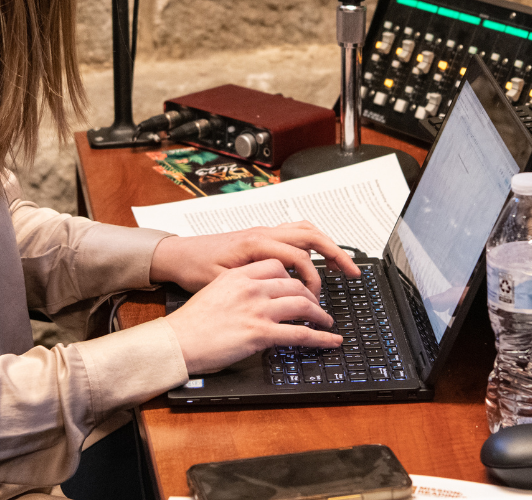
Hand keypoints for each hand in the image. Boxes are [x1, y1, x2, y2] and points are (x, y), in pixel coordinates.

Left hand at [149, 221, 358, 295]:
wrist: (177, 255)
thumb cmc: (195, 268)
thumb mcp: (221, 283)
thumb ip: (251, 286)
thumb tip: (278, 298)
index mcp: (255, 243)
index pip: (298, 258)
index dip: (313, 280)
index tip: (316, 302)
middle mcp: (262, 233)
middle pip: (311, 235)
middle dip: (336, 253)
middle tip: (354, 272)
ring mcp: (263, 232)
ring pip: (305, 230)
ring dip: (326, 245)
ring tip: (342, 265)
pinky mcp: (261, 237)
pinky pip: (294, 234)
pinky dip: (310, 244)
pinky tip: (316, 261)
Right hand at [164, 259, 343, 373]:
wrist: (176, 341)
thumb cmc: (191, 322)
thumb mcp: (214, 291)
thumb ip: (238, 288)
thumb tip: (257, 295)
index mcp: (239, 275)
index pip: (277, 265)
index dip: (294, 275)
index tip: (300, 285)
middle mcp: (251, 288)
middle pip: (295, 284)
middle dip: (311, 296)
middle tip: (317, 307)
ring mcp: (257, 309)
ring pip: (303, 305)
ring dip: (321, 315)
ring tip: (327, 322)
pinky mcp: (261, 333)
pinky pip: (301, 334)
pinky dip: (321, 338)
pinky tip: (330, 340)